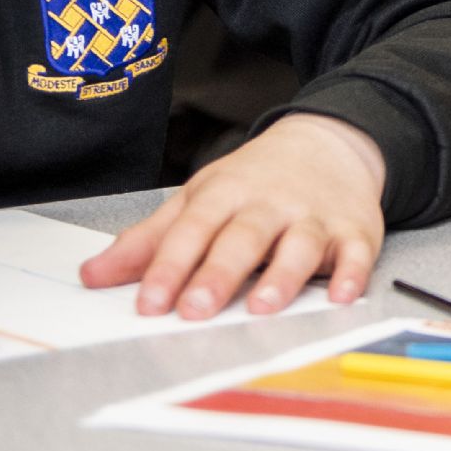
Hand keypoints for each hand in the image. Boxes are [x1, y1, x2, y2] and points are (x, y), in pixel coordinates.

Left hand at [80, 112, 385, 318]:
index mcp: (227, 193)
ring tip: (261, 307)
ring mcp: (315, 216)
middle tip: (195, 310)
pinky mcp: (355, 230)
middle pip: (243, 237)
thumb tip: (92, 275)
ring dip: (282, 275)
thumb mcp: (199, 197)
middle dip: (219, 273)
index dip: (169, 265)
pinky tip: (343, 296)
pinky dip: (353, 274)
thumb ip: (150, 240)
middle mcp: (271, 203)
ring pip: (299, 244)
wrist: (331, 141)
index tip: (148, 302)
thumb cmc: (256, 180)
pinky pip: (357, 252)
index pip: (193, 228)